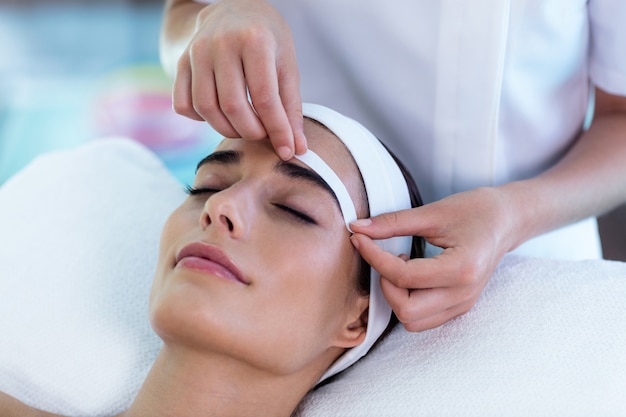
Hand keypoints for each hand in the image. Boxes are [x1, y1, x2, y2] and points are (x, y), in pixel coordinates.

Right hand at [172, 0, 305, 159]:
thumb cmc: (267, 42)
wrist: (234, 10)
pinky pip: (184, 104)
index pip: (265, 97)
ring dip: (227, 129)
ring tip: (245, 128)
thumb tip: (296, 149)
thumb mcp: (286, 66)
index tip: (287, 151)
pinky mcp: (180, 63)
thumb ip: (291, 108)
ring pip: (205, 108)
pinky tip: (220, 115)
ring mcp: (196, 52)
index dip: (277, 130)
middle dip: (251, 132)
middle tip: (263, 135)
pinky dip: (201, 119)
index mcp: (254, 40)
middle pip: (232, 106)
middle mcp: (221, 43)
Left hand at [350, 187, 515, 331]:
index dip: (374, 257)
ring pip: (413, 321)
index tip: (360, 238)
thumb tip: (358, 228)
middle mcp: (464, 294)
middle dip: (385, 284)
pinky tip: (411, 275)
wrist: (506, 220)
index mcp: (461, 269)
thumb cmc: (476, 210)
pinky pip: (423, 319)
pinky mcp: (459, 307)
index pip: (403, 276)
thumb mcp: (433, 212)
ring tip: (401, 265)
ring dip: (396, 297)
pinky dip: (408, 301)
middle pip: (406, 310)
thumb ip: (393, 223)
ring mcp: (463, 304)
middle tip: (385, 256)